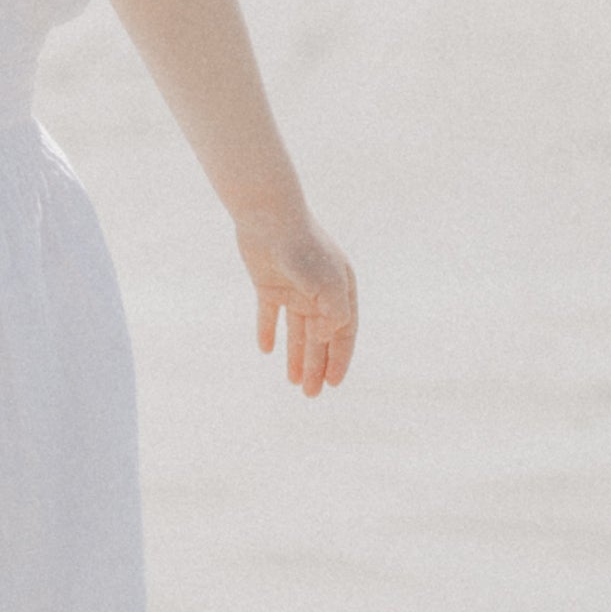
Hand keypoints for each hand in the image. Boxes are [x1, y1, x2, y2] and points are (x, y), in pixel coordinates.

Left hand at [236, 208, 356, 397]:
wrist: (269, 218)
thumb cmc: (303, 249)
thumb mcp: (327, 284)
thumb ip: (334, 314)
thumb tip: (327, 338)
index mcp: (340, 289)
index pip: (345, 331)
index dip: (340, 358)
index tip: (333, 384)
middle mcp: (319, 290)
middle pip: (320, 336)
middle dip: (317, 365)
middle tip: (310, 394)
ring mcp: (294, 287)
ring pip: (297, 330)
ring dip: (297, 355)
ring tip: (294, 382)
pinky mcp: (269, 284)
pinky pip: (269, 314)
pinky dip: (267, 331)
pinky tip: (265, 350)